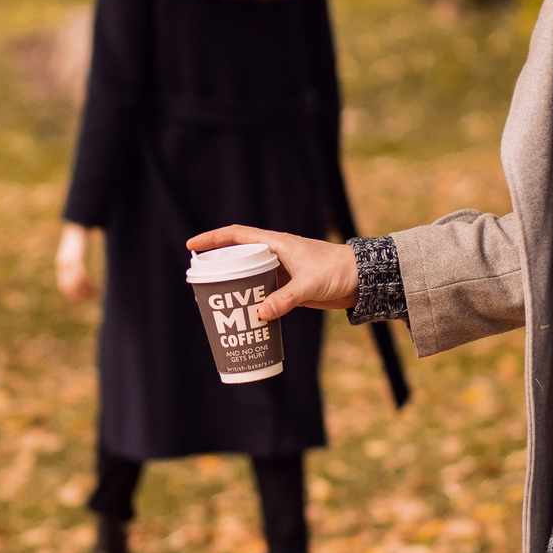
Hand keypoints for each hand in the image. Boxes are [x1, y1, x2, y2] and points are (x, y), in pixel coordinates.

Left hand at [55, 225, 96, 301]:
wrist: (78, 224)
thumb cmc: (79, 238)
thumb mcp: (77, 251)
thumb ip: (77, 261)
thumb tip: (82, 271)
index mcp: (61, 264)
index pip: (63, 285)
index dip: (72, 294)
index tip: (82, 298)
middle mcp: (63, 264)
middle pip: (68, 286)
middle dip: (78, 294)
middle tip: (90, 297)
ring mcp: (69, 260)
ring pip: (75, 282)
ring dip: (85, 290)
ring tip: (94, 293)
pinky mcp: (76, 256)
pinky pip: (81, 275)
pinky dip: (88, 284)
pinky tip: (95, 287)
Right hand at [184, 225, 356, 318]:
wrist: (362, 279)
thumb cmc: (337, 271)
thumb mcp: (309, 284)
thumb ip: (285, 299)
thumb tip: (260, 314)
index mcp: (276, 244)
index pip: (236, 236)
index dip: (212, 239)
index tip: (191, 247)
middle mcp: (275, 254)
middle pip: (238, 257)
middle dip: (218, 267)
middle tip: (199, 283)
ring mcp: (281, 271)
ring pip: (249, 276)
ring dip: (234, 287)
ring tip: (215, 302)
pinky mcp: (289, 286)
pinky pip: (263, 291)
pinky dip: (252, 301)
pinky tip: (244, 316)